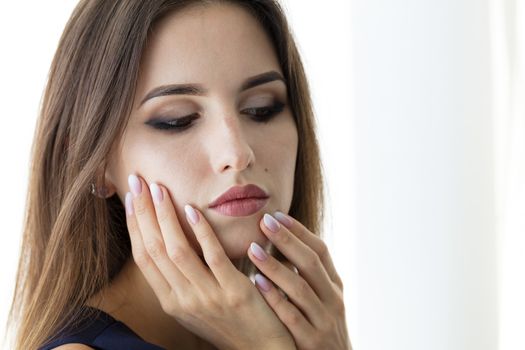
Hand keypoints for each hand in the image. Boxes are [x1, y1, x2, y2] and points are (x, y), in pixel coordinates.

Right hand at [124, 174, 294, 349]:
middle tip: (137, 181)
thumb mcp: (195, 304)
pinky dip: (200, 232)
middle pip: (155, 250)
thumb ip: (181, 277)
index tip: (130, 197)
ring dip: (165, 218)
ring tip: (159, 189)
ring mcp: (206, 297)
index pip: (143, 257)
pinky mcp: (233, 292)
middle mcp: (182, 300)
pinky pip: (213, 257)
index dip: (134, 225)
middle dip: (143, 213)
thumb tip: (169, 242)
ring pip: (177, 251)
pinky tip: (193, 209)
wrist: (261, 349)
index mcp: (170, 301)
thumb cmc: (228, 321)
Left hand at [247, 213, 351, 349]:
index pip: (321, 251)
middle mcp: (332, 300)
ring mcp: (323, 321)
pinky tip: (256, 283)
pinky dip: (275, 298)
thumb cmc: (319, 326)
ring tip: (252, 249)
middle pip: (310, 263)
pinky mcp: (311, 341)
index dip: (300, 231)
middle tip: (263, 221)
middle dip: (287, 240)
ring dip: (275, 266)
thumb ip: (306, 274)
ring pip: (300, 288)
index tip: (277, 214)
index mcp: (334, 286)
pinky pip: (291, 316)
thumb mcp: (321, 299)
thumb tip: (280, 240)